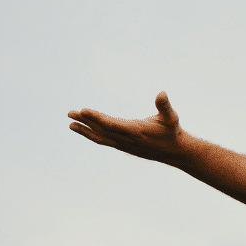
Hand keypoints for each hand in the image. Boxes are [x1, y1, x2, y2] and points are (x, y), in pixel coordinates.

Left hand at [68, 92, 189, 163]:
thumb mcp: (171, 118)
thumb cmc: (173, 132)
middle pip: (102, 130)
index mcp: (136, 131)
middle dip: (85, 121)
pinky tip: (85, 130)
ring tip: (70, 124)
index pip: (111, 124)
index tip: (83, 110)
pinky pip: (104, 141)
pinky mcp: (123, 147)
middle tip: (70, 113)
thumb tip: (162, 93)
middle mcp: (127, 139)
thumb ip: (164, 106)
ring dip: (85, 130)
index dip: (96, 117)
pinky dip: (93, 135)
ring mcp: (124, 145)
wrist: (175, 152)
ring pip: (100, 138)